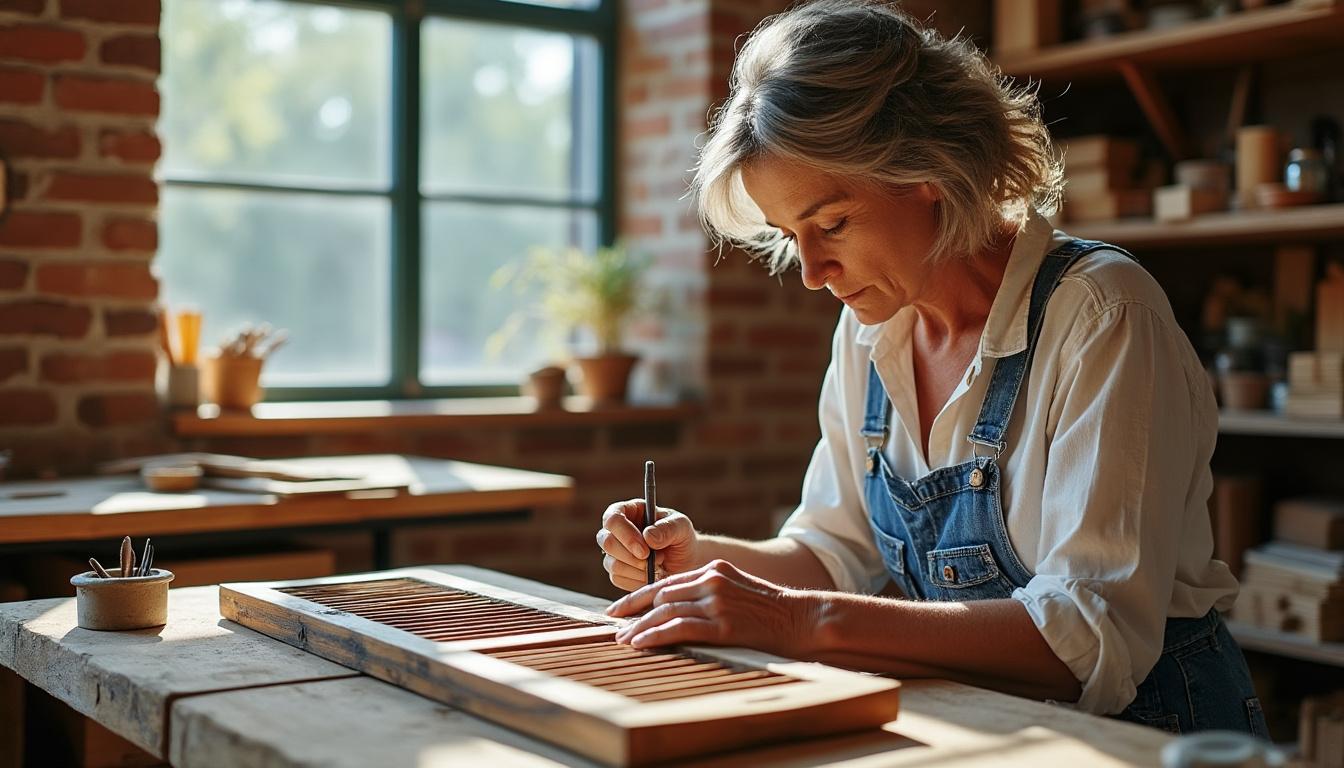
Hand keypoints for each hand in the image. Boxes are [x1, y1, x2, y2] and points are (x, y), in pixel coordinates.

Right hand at [597, 499, 699, 590]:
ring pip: (611, 563)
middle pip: (606, 542)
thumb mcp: (681, 527)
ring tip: (659, 564)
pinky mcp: (617, 572)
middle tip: (657, 560)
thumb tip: (648, 536)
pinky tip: (653, 575)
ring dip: (638, 569)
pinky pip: (618, 578)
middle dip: (631, 556)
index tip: (644, 551)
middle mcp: (617, 531)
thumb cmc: (682, 538)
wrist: (687, 562)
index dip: (625, 535)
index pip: (612, 519)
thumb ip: (667, 528)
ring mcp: (614, 552)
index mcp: (629, 512)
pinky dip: (638, 580)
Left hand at [605, 559, 815, 656]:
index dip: (639, 596)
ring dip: (639, 628)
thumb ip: (711, 593)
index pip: (666, 582)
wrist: (803, 619)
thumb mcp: (739, 590)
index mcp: (714, 569)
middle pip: (661, 596)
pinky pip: (679, 629)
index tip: (620, 609)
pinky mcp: (723, 625)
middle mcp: (712, 581)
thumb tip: (679, 609)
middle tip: (614, 628)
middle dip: (634, 613)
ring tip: (622, 641)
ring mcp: (717, 602)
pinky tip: (640, 644)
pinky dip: (655, 636)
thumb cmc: (772, 612)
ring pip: (665, 612)